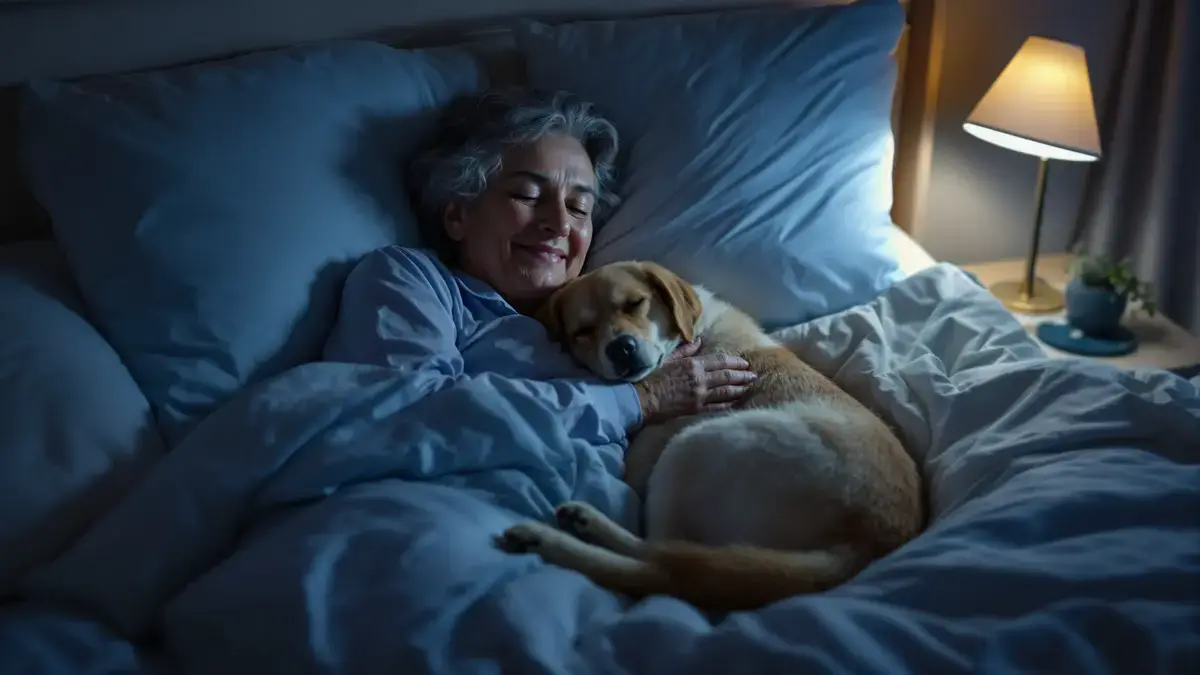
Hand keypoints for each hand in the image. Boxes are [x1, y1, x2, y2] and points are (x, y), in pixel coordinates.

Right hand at [633, 339, 756, 424]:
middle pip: (727, 376)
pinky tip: (736, 402)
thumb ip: (685, 350)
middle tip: (753, 375)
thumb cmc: (652, 377)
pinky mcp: (697, 409)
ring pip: (726, 391)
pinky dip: (728, 404)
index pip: (720, 360)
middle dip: (742, 375)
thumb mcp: (668, 359)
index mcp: (693, 364)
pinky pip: (717, 407)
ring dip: (739, 388)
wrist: (643, 399)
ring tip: (749, 387)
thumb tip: (698, 341)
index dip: (735, 361)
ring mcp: (700, 396)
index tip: (745, 362)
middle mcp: (700, 379)